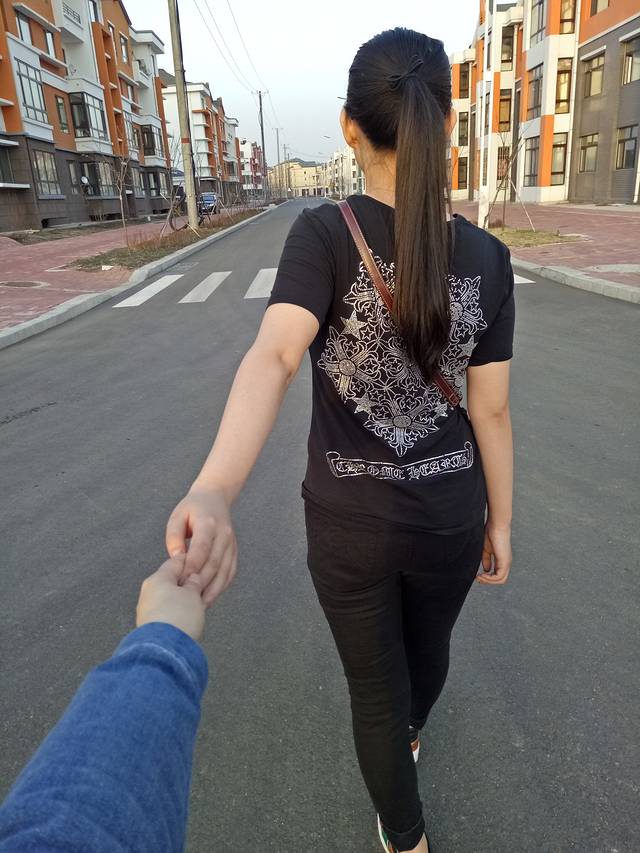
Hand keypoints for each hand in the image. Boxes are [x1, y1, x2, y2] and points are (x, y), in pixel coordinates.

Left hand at [136, 555, 205, 640]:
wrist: (165, 649)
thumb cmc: (178, 617)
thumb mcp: (193, 594)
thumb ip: (194, 583)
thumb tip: (193, 578)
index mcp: (157, 579)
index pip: (176, 562)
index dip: (191, 561)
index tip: (201, 563)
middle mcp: (148, 593)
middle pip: (171, 582)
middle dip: (187, 584)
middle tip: (203, 588)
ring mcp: (147, 611)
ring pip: (168, 599)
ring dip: (182, 601)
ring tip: (197, 606)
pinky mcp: (150, 627)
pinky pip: (166, 614)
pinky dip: (177, 614)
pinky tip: (187, 619)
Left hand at [165, 487, 237, 606]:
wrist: (215, 497)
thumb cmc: (192, 509)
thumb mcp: (177, 516)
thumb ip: (174, 536)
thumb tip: (176, 558)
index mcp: (208, 523)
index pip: (201, 548)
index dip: (192, 567)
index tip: (180, 583)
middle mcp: (224, 534)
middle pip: (214, 563)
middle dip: (202, 583)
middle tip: (188, 601)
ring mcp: (232, 544)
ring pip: (225, 571)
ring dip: (214, 589)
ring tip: (200, 606)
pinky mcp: (235, 551)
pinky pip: (230, 572)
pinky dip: (222, 586)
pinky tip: (210, 597)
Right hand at [476, 522, 511, 584]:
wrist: (496, 526)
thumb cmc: (491, 534)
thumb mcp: (486, 550)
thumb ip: (486, 560)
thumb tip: (485, 570)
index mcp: (502, 560)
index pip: (497, 575)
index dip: (487, 578)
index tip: (477, 576)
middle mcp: (506, 563)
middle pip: (500, 580)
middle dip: (488, 581)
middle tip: (477, 579)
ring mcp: (506, 563)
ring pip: (500, 580)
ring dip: (488, 581)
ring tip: (479, 577)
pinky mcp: (505, 562)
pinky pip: (499, 577)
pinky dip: (490, 578)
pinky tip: (482, 574)